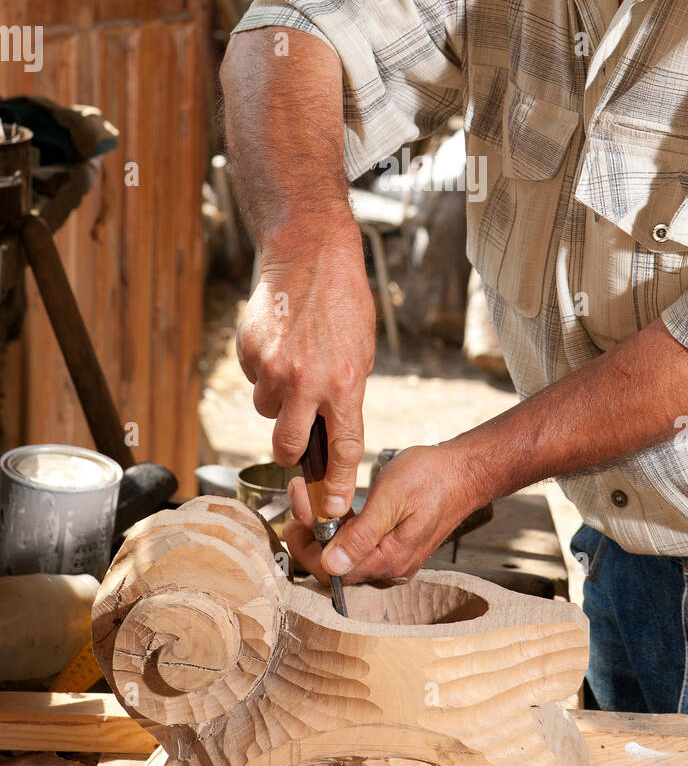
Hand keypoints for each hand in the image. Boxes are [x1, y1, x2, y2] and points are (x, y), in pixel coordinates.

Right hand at [235, 227, 375, 515]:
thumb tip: (330, 434)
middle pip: (288, 447)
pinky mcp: (248, 352)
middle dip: (293, 450)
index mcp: (342, 383)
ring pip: (268, 411)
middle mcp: (305, 381)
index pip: (341, 448)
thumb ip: (345, 394)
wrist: (309, 255)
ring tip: (295, 360)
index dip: (337, 484)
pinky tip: (280, 342)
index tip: (333, 510)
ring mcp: (272, 368)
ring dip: (279, 399)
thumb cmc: (343, 302)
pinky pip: (253, 380)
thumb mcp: (360, 352)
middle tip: (298, 433)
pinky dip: (264, 370)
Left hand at [283, 444, 487, 584]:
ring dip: (323, 528)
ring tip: (310, 497)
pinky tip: (334, 507)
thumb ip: (361, 534)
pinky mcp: (395, 546)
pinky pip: (359, 546)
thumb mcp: (391, 499)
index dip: (306, 547)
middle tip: (299, 500)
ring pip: (345, 554)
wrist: (465, 470)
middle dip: (310, 534)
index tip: (294, 518)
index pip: (332, 572)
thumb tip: (331, 564)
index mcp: (389, 560)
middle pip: (336, 565)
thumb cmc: (432, 478)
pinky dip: (341, 528)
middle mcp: (391, 568)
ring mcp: (394, 558)